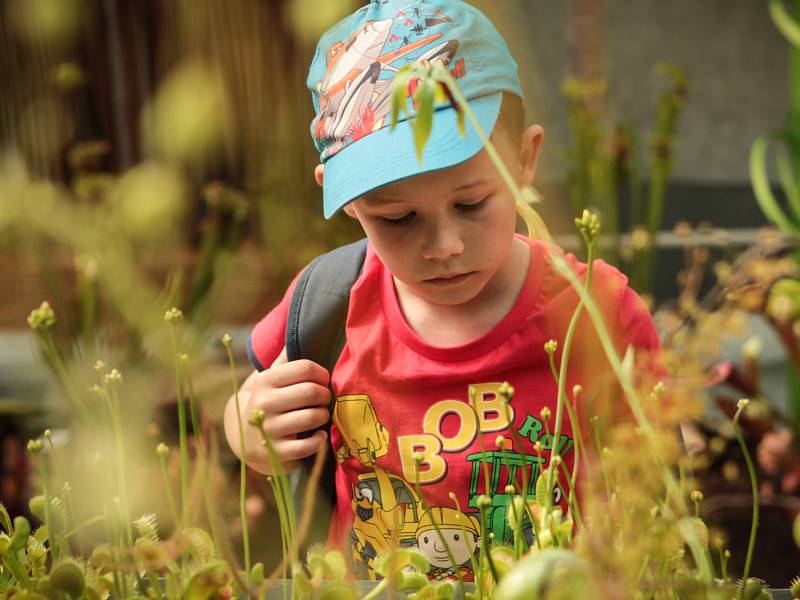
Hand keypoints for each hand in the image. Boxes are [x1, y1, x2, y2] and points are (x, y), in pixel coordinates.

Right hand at [226, 347, 330, 473]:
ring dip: (323, 415)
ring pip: (313, 417)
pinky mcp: (276, 451)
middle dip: (325, 395)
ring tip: (320, 414)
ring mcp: (269, 428)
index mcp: (265, 381)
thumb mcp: (270, 378)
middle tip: (324, 398)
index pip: (305, 368)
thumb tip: (301, 326)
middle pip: (312, 392)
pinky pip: (309, 445)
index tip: (323, 379)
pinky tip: (318, 435)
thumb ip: (285, 357)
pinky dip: (320, 440)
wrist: (243, 436)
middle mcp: (265, 403)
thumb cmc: (267, 400)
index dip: (321, 373)